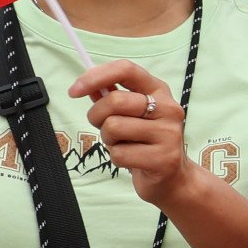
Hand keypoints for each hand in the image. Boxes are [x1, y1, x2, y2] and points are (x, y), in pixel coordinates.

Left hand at [68, 61, 205, 214]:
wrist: (173, 178)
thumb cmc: (145, 142)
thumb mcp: (131, 114)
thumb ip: (111, 97)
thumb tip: (86, 85)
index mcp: (159, 91)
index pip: (126, 70)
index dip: (96, 76)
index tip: (75, 90)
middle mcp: (168, 108)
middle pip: (115, 100)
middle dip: (97, 115)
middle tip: (103, 127)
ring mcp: (169, 133)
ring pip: (114, 127)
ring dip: (108, 140)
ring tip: (123, 144)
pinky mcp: (164, 158)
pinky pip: (120, 154)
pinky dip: (117, 159)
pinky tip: (132, 160)